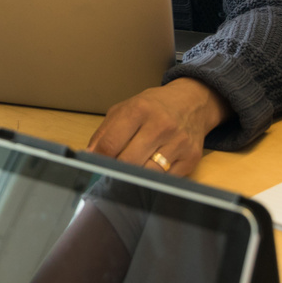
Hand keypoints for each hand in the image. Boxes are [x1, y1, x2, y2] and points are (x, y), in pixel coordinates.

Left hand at [86, 78, 230, 177]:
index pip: (110, 144)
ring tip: (132, 171)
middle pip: (128, 162)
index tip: (95, 165)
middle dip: (116, 169)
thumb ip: (105, 132)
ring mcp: (178, 142)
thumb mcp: (125, 109)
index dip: (98, 159)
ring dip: (136, 177)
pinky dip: (155, 180)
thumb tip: (88, 155)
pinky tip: (151, 171)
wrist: (192, 102)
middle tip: (113, 171)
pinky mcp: (191, 157)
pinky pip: (166, 180)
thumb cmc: (154, 107)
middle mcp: (161, 125)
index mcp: (139, 110)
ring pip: (147, 174)